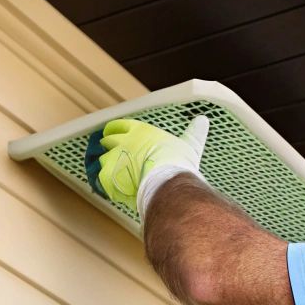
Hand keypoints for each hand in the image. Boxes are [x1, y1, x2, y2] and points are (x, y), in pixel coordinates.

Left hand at [95, 115, 210, 216]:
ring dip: (104, 163)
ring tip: (107, 169)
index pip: (121, 125)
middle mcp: (124, 142)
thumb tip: (203, 120)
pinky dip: (104, 182)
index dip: (115, 129)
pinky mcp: (108, 177)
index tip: (110, 132)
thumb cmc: (178, 164)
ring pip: (102, 158)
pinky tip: (108, 185)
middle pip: (108, 140)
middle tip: (105, 148)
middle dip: (107, 144)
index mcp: (140, 131)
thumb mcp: (189, 144)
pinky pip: (100, 178)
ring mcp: (114, 159)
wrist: (167, 183)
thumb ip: (193, 133)